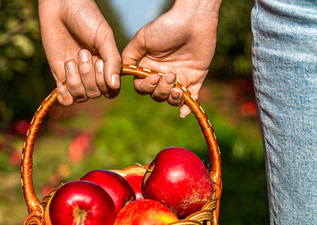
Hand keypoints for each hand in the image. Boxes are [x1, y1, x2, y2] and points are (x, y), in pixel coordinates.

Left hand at [39, 0, 121, 104]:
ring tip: (71, 60)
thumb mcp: (104, 37)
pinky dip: (64, 95)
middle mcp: (93, 73)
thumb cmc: (86, 16)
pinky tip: (62, 83)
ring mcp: (76, 75)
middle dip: (88, 76)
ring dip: (76, 81)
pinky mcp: (59, 75)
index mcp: (107, 65)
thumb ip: (112, 60)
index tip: (99, 61)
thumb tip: (113, 85)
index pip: (111, 90)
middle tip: (82, 52)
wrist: (61, 6)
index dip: (105, 83)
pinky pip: (64, 98)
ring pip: (80, 96)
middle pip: (95, 93)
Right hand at [122, 0, 220, 117]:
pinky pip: (192, 99)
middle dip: (161, 90)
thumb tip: (119, 73)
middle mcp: (163, 75)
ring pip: (172, 100)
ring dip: (172, 98)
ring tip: (177, 86)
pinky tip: (183, 112)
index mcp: (150, 67)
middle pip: (157, 96)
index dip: (146, 87)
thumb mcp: (142, 39)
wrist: (193, 19)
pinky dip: (187, 107)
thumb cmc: (166, 26)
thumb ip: (129, 56)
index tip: (154, 76)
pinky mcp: (196, 78)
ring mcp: (180, 78)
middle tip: (170, 74)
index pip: (142, 87)